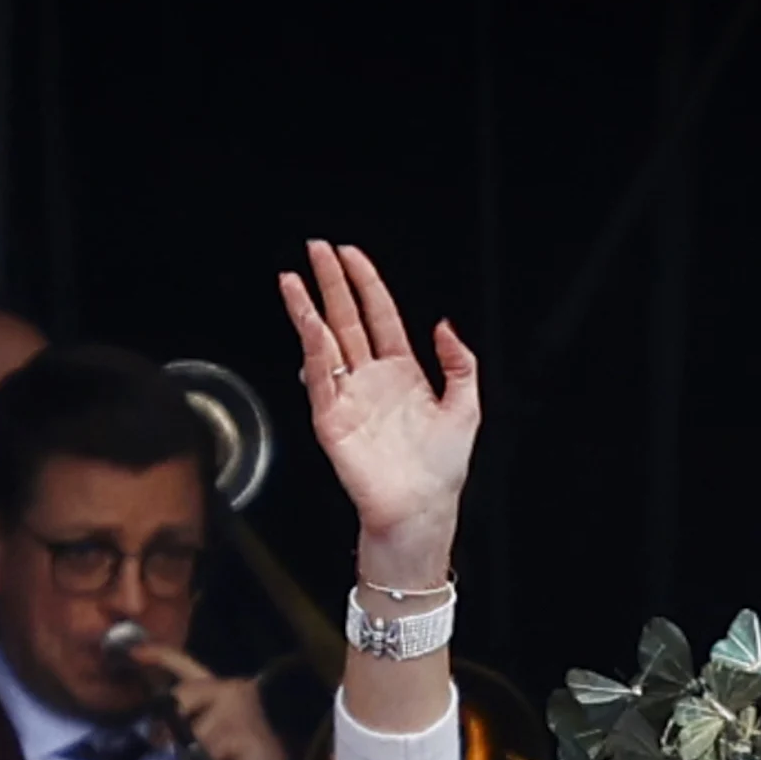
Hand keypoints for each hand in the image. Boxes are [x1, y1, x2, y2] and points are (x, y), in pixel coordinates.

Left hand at [126, 642, 295, 759]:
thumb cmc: (238, 758)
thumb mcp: (205, 738)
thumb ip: (183, 727)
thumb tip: (155, 734)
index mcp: (217, 689)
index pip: (185, 664)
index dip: (158, 655)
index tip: (134, 653)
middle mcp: (228, 689)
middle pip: (180, 695)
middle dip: (167, 723)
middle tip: (162, 744)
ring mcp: (236, 707)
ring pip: (191, 731)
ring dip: (192, 757)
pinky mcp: (240, 729)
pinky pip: (205, 752)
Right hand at [277, 241, 477, 576]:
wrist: (422, 509)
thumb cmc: (441, 470)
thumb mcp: (467, 405)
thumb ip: (460, 362)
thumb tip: (445, 325)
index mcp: (401, 373)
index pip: (378, 315)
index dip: (366, 282)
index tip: (351, 254)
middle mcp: (370, 380)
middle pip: (345, 319)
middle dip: (330, 283)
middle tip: (316, 250)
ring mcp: (348, 398)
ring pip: (323, 343)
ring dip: (307, 310)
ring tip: (294, 280)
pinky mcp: (331, 420)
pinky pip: (319, 378)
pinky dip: (313, 349)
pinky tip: (308, 324)